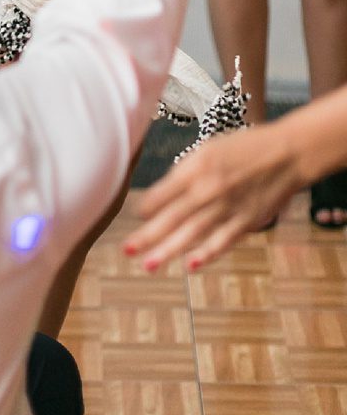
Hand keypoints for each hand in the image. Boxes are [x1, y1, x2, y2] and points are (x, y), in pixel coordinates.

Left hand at [123, 123, 301, 272]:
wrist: (288, 154)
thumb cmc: (245, 148)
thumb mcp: (208, 149)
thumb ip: (186, 171)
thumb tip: (165, 192)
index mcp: (195, 168)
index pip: (161, 193)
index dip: (147, 207)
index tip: (137, 217)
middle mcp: (208, 189)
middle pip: (172, 217)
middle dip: (147, 236)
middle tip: (127, 251)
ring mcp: (228, 208)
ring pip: (192, 233)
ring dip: (168, 251)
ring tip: (148, 265)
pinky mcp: (247, 222)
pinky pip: (223, 241)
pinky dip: (207, 254)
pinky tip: (190, 266)